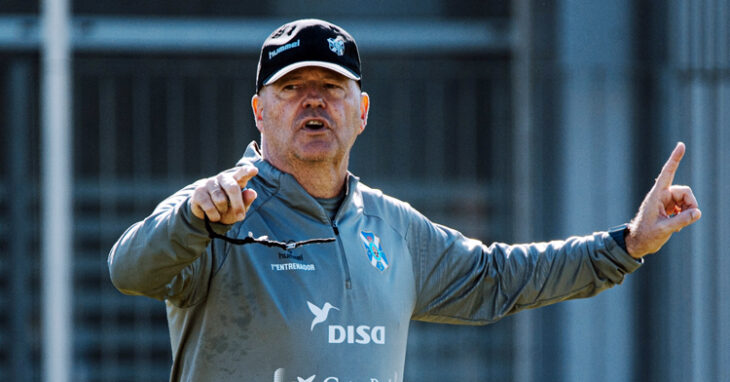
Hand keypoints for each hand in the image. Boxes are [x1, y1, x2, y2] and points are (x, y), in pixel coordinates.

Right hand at [190, 165, 258, 224]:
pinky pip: (209, 207)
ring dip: (223, 211)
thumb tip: (253, 192)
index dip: (247, 172)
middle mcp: (222, 178)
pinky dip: (214, 216)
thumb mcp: (239, 207)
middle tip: (241, 217)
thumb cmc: (228, 207)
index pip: (242, 173)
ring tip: (221, 211)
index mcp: (235, 179)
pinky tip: (214, 215)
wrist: (206, 213)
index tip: (254, 170)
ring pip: (220, 200)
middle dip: (238, 205)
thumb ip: (246, 200)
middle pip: (232, 188)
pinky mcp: (198, 192)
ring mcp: (209, 183)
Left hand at [626, 142, 700, 257]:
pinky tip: (676, 225)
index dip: (674, 159)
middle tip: (689, 218)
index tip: (681, 145)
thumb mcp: (664, 229)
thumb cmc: (646, 235)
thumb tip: (697, 212)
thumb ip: (681, 220)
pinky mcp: (668, 207)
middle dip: (691, 204)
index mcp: (656, 195)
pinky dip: (685, 215)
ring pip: (687, 200)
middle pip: (685, 192)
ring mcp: (665, 201)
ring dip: (688, 211)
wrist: (639, 243)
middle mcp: (661, 195)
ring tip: (678, 225)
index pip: (667, 173)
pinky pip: (684, 207)